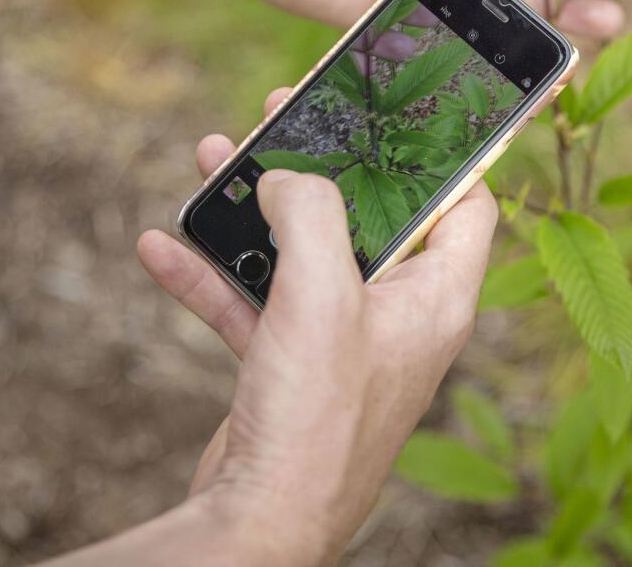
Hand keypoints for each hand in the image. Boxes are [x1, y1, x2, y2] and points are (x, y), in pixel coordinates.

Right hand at [136, 88, 497, 562]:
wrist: (261, 517)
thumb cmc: (316, 417)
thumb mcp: (321, 294)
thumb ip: (310, 212)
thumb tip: (287, 175)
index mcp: (434, 296)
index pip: (467, 205)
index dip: (444, 154)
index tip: (401, 114)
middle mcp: (396, 315)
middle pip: (371, 215)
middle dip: (324, 165)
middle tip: (288, 115)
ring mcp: (342, 340)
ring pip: (304, 251)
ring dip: (256, 209)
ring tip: (215, 158)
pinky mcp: (292, 363)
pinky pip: (256, 301)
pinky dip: (215, 273)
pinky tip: (165, 245)